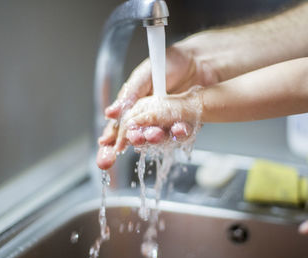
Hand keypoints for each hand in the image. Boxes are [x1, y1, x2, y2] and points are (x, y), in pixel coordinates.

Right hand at [97, 41, 217, 169]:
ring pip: (161, 138)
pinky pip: (183, 133)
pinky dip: (181, 132)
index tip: (109, 148)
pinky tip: (179, 128)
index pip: (121, 128)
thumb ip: (129, 94)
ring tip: (155, 133)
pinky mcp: (188, 123)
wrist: (198, 59)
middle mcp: (152, 118)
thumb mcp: (144, 76)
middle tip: (132, 140)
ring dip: (157, 138)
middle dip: (135, 141)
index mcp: (136, 107)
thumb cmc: (169, 64)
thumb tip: (110, 113)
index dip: (113, 140)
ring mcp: (169, 122)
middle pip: (139, 137)